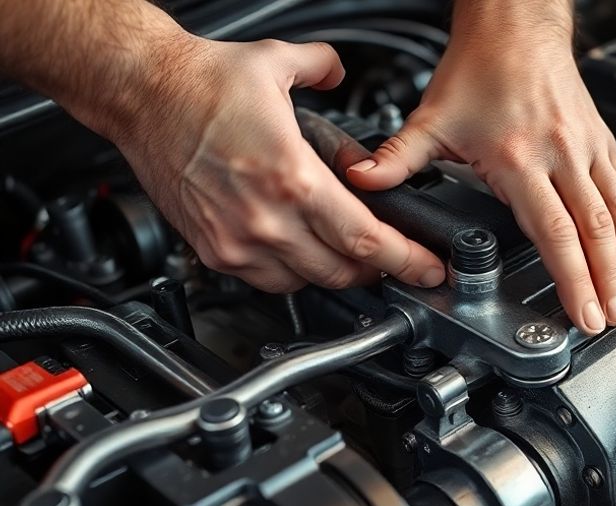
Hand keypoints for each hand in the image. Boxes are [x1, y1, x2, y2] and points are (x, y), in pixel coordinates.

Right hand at [107, 36, 445, 292]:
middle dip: (378, 271)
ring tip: (351, 255)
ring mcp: (237, 241)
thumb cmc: (198, 82)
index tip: (429, 269)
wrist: (138, 93)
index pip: (366, 240)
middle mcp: (265, 219)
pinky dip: (295, 274)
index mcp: (292, 179)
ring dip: (336, 274)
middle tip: (398, 262)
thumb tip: (342, 73)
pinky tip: (305, 252)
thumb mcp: (277, 64)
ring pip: (307, 283)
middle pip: (343, 272)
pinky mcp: (214, 251)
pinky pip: (269, 282)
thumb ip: (325, 69)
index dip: (407, 261)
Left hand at [346, 24, 615, 334]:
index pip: (554, 232)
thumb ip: (398, 157)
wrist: (516, 24)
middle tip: (610, 320)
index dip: (572, 279)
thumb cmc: (481, 66)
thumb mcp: (431, 116)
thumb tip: (363, 183)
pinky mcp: (602, 140)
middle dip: (605, 283)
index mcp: (519, 158)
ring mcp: (587, 147)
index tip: (582, 313)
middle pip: (594, 232)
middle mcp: (561, 154)